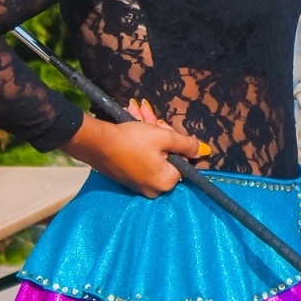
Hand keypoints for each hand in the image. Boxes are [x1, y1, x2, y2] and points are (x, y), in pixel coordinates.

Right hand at [61, 99, 205, 197]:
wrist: (96, 143)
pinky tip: (133, 120)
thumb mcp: (164, 137)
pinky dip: (139, 140)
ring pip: (153, 152)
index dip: (175, 141)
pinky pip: (141, 157)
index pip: (183, 160)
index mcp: (166, 181)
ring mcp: (139, 184)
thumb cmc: (132, 140)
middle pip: (167, 155)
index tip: (164, 128)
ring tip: (137, 112)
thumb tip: (205, 151)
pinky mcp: (128, 177)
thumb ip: (186, 144)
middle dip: (160, 133)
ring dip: (148, 132)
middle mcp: (154, 188)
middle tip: (148, 116)